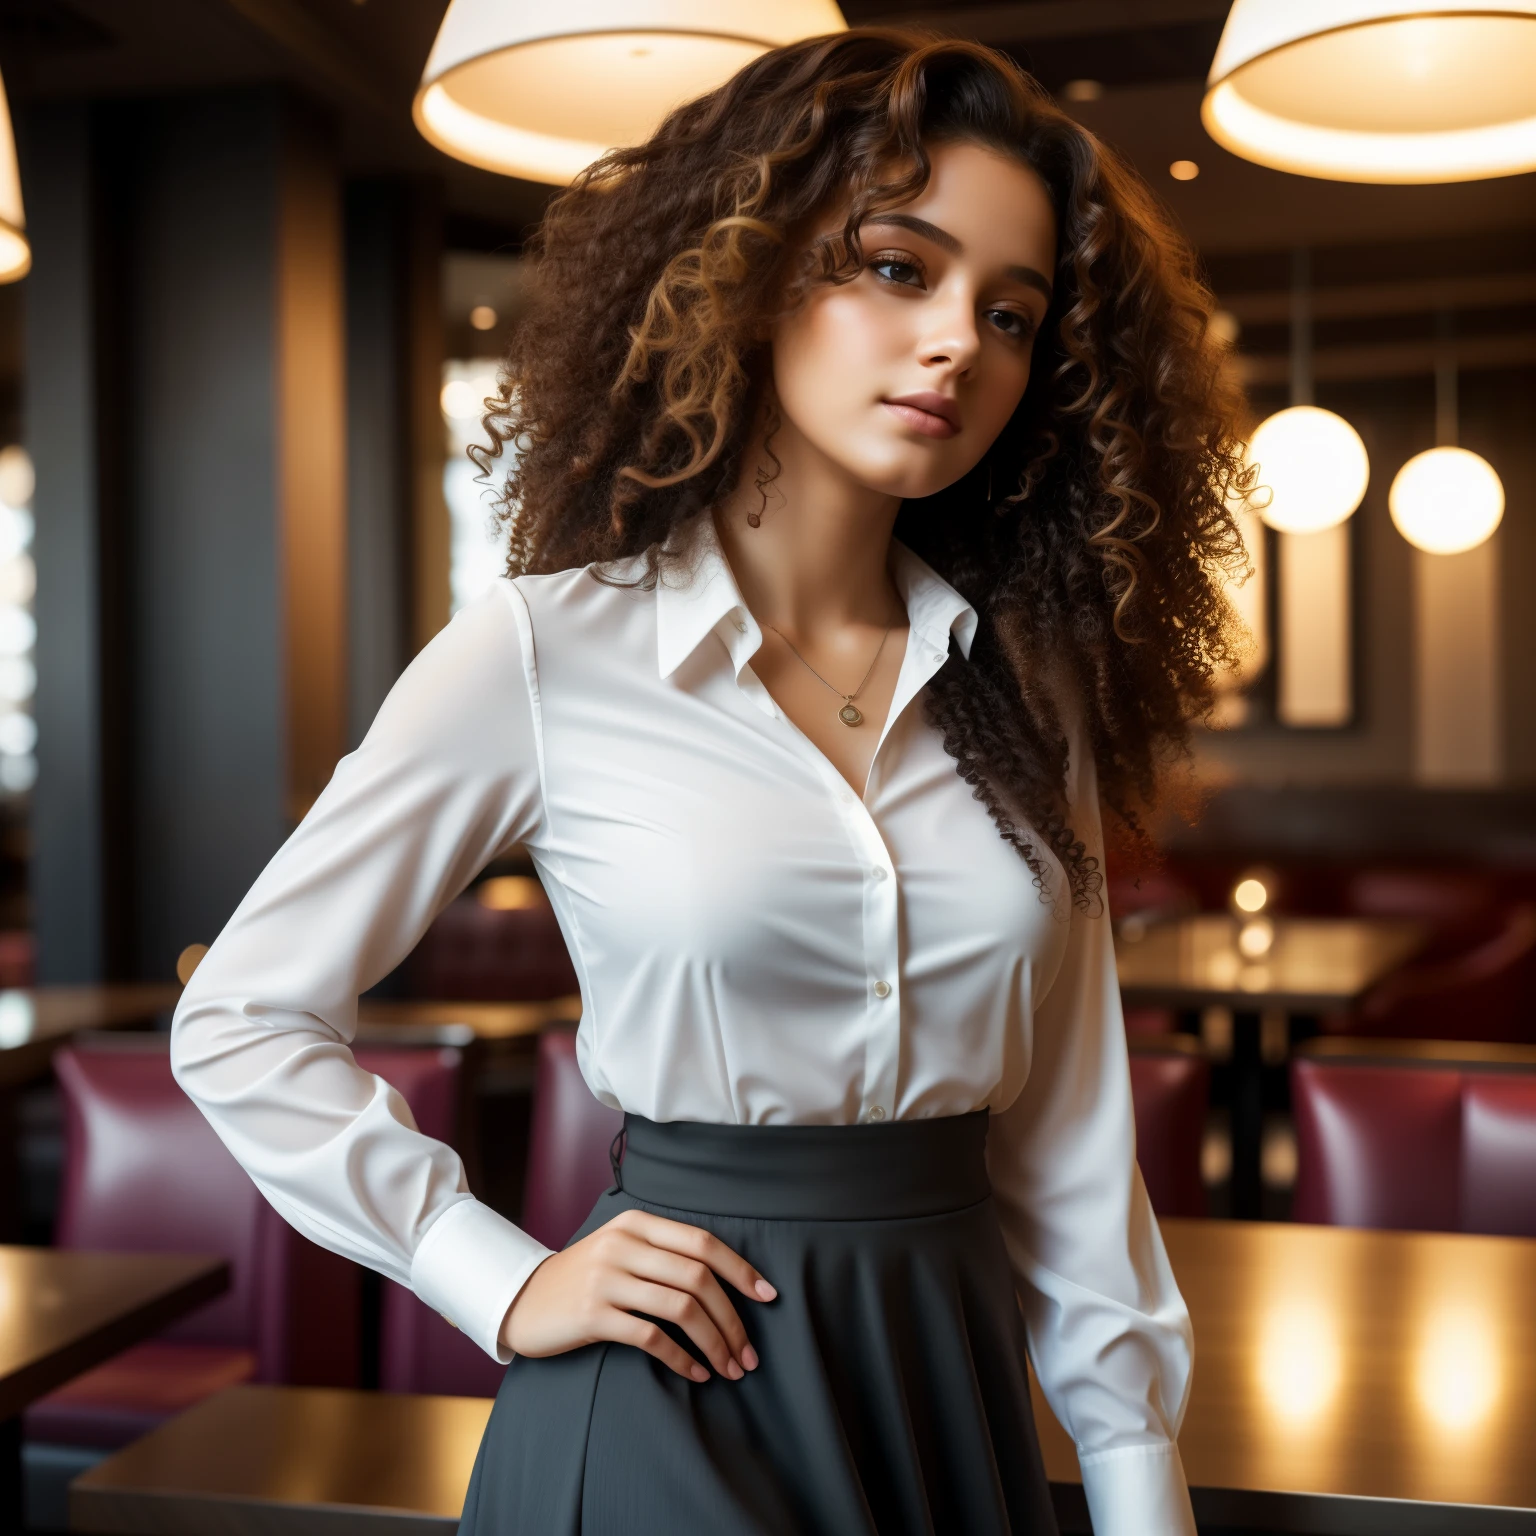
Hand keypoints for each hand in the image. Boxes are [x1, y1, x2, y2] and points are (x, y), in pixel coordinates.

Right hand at [500, 1208, 776, 1382]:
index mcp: (639, 1224)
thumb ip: (665, 1254)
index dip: (741, 1270)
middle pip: (698, 1278)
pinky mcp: (593, 1313)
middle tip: (749, 1354)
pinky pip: (651, 1337)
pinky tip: (696, 1374)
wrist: (525, 1299)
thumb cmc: (587, 1278)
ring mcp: (607, 1277)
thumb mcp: (623, 1250)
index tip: (769, 1297)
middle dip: (733, 1319)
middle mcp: (624, 1244)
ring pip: (681, 1308)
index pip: (703, 1243)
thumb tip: (729, 1281)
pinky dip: (681, 1358)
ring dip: (714, 1343)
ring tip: (730, 1369)